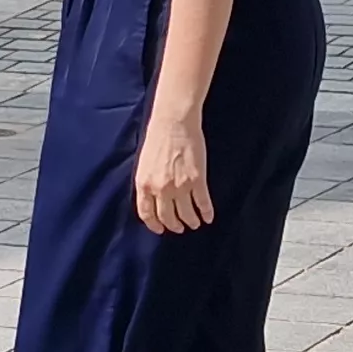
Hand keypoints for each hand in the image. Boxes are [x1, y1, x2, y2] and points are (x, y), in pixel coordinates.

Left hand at [134, 113, 212, 234]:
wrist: (174, 122)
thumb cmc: (157, 138)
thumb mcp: (144, 163)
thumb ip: (147, 182)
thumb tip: (152, 198)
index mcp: (144, 184)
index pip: (146, 213)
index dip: (154, 225)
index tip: (160, 229)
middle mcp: (160, 189)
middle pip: (167, 217)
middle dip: (174, 225)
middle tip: (179, 228)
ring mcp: (179, 186)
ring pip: (186, 213)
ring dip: (190, 221)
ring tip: (194, 223)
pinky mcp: (197, 180)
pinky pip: (202, 202)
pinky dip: (206, 212)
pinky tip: (208, 217)